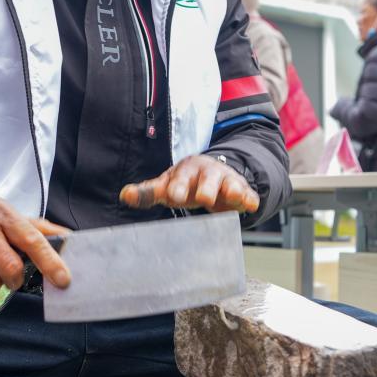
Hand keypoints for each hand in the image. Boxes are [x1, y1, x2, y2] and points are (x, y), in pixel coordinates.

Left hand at [120, 155, 258, 214]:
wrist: (212, 174)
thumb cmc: (185, 183)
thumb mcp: (167, 186)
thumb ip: (148, 192)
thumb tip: (125, 194)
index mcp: (186, 171)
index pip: (180, 178)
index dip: (177, 186)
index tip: (173, 196)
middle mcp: (207, 173)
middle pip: (207, 179)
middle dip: (205, 187)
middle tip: (203, 197)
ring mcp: (226, 180)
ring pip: (229, 183)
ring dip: (231, 189)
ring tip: (232, 195)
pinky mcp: (241, 190)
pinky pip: (247, 193)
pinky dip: (249, 197)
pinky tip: (251, 204)